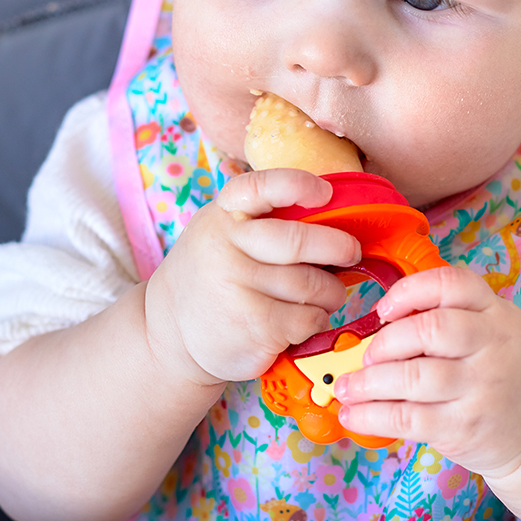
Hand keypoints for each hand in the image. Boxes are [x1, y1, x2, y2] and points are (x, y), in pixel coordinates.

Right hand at [143, 169, 360, 387]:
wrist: (169, 334)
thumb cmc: (212, 276)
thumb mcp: (221, 233)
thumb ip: (262, 221)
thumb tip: (332, 215)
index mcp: (223, 214)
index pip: (262, 187)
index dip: (299, 185)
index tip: (327, 193)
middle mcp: (226, 247)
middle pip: (298, 241)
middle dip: (338, 247)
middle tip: (351, 252)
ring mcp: (238, 288)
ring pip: (311, 284)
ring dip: (331, 292)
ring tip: (328, 295)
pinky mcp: (254, 326)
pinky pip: (308, 317)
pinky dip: (318, 319)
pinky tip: (306, 319)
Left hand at [334, 267, 520, 479]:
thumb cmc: (505, 371)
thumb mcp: (495, 329)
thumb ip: (451, 317)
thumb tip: (379, 324)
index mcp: (497, 312)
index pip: (451, 284)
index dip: (408, 291)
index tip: (382, 309)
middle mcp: (494, 346)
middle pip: (430, 330)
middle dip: (385, 343)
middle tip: (366, 356)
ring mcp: (482, 389)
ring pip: (414, 377)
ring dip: (368, 383)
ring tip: (347, 387)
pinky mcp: (466, 427)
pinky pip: (409, 419)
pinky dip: (373, 416)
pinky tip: (353, 415)